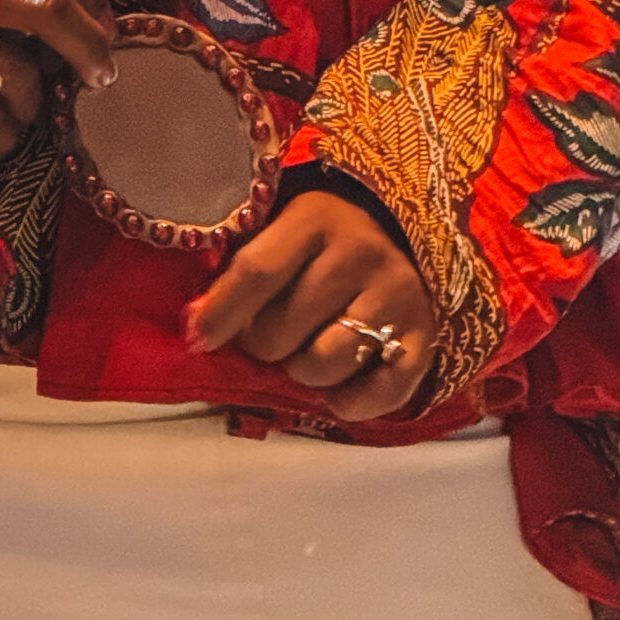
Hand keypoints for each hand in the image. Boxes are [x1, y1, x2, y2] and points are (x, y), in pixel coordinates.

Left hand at [184, 190, 436, 420]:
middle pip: (283, 329)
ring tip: (307, 348)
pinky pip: (380, 393)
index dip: (221, 311)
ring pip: (324, 364)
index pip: (257, 271)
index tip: (197, 338)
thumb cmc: (328, 235)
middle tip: (270, 333)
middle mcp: (359, 254)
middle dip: (263, 342)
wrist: (410, 231)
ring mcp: (396, 297)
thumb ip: (244, 266)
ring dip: (304, 370)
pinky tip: (340, 385)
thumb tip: (194, 324)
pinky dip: (351, 401)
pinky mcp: (424, 337)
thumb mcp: (285, 225)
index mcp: (316, 218)